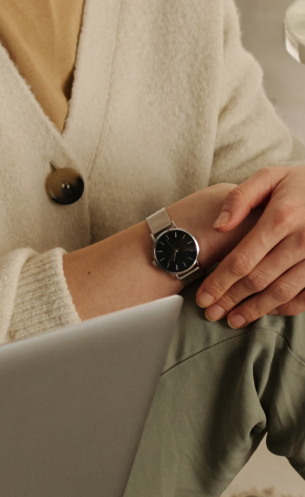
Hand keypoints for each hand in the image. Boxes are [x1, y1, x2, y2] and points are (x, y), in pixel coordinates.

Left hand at [197, 165, 304, 326]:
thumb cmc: (301, 183)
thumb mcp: (270, 177)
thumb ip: (240, 198)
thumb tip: (218, 225)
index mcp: (281, 218)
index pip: (242, 259)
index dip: (219, 282)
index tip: (202, 297)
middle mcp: (301, 241)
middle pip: (258, 280)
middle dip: (231, 299)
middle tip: (211, 313)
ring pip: (281, 293)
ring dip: (255, 310)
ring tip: (233, 320)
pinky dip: (284, 308)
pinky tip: (265, 311)